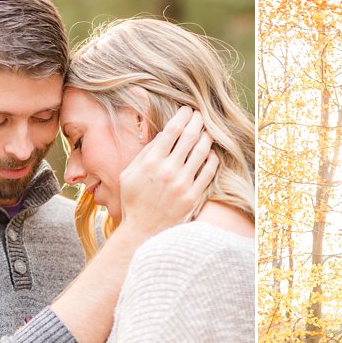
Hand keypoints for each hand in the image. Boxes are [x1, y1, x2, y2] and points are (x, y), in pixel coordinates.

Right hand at [117, 106, 218, 234]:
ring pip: (203, 151)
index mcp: (150, 162)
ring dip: (207, 137)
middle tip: (201, 115)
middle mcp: (168, 170)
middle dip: (197, 121)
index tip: (187, 110)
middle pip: (190, 136)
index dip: (182, 116)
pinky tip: (211, 154)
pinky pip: (209, 171)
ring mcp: (182, 183)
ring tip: (208, 132)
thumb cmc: (133, 201)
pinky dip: (212, 159)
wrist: (143, 232)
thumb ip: (144, 153)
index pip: (172, 130)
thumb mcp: (129, 174)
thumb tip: (161, 135)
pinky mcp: (193, 196)